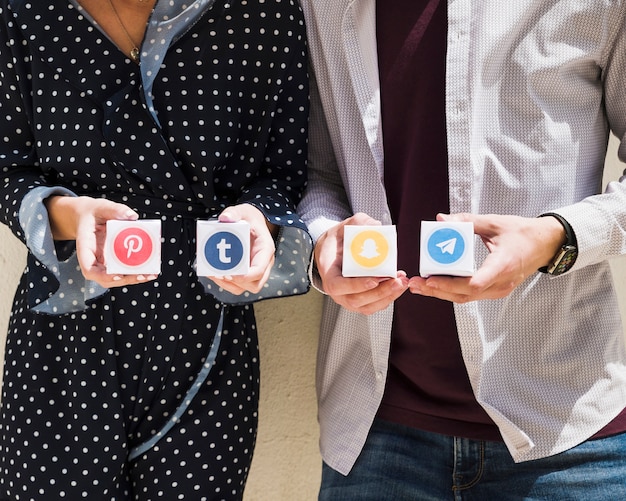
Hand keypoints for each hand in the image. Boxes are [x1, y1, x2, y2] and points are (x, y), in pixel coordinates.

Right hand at [44, 195, 156, 287]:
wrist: (86, 216)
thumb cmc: (92, 212)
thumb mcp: (102, 206)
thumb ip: (116, 209)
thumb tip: (132, 216)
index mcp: (85, 247)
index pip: (89, 268)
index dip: (102, 275)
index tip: (118, 274)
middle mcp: (92, 259)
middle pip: (104, 278)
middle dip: (124, 279)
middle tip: (142, 275)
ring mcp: (101, 262)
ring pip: (114, 278)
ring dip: (132, 279)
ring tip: (150, 274)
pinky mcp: (110, 262)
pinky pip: (121, 271)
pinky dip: (134, 273)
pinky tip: (149, 270)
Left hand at [206, 204, 276, 294]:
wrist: (251, 222)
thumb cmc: (248, 217)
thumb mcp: (242, 210)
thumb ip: (234, 212)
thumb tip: (225, 218)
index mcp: (265, 250)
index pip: (259, 270)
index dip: (245, 276)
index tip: (229, 274)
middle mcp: (263, 263)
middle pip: (255, 284)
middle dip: (237, 283)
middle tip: (220, 274)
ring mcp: (254, 270)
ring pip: (245, 288)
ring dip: (228, 285)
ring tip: (213, 274)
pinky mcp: (245, 273)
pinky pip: (236, 285)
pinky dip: (224, 282)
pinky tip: (212, 272)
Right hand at [315, 213, 408, 314]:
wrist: (333, 253)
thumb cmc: (337, 242)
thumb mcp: (344, 227)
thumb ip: (358, 223)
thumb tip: (377, 226)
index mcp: (328, 274)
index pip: (338, 286)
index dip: (356, 285)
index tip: (374, 279)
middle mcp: (337, 292)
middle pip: (356, 300)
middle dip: (380, 291)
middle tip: (397, 280)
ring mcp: (347, 299)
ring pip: (368, 306)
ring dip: (387, 296)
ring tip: (402, 283)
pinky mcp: (359, 302)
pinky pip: (374, 305)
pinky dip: (388, 298)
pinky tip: (398, 286)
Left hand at [408, 213, 565, 302]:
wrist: (545, 244)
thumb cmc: (522, 232)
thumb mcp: (494, 222)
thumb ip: (467, 221)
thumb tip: (441, 219)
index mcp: (502, 265)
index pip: (475, 283)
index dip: (450, 284)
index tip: (430, 280)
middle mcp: (501, 283)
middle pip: (464, 294)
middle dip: (437, 291)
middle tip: (415, 283)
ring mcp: (499, 290)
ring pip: (465, 297)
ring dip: (442, 293)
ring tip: (419, 286)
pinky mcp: (495, 291)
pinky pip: (470, 295)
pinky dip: (452, 291)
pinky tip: (435, 285)